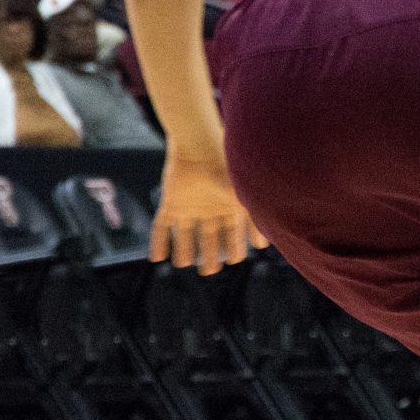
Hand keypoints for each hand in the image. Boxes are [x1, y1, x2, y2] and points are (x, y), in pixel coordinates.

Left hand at [152, 154, 265, 274]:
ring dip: (184, 250)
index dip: (234, 247)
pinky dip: (158, 242)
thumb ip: (252, 222)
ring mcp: (189, 206)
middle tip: (209, 272)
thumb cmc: (227, 170)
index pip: (232, 232)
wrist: (200, 147)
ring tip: (184, 264)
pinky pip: (162, 226)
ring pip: (185, 234)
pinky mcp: (170, 203)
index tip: (235, 260)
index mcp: (228, 206)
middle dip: (210, 254)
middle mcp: (209, 208)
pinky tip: (156, 258)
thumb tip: (264, 245)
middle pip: (209, 237)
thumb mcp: (243, 199)